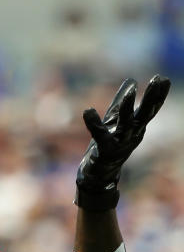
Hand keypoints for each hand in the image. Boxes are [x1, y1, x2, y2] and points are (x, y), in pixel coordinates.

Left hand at [75, 74, 170, 210]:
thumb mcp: (116, 120)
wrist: (98, 173)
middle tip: (157, 80)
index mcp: (137, 127)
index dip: (158, 95)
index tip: (164, 79)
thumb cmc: (108, 144)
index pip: (150, 110)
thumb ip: (122, 101)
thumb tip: (131, 80)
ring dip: (128, 108)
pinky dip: (93, 123)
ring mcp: (119, 143)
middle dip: (151, 98)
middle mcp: (132, 135)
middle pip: (144, 115)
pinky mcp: (104, 150)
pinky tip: (88, 111)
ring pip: (126, 124)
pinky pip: (99, 135)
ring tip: (130, 93)